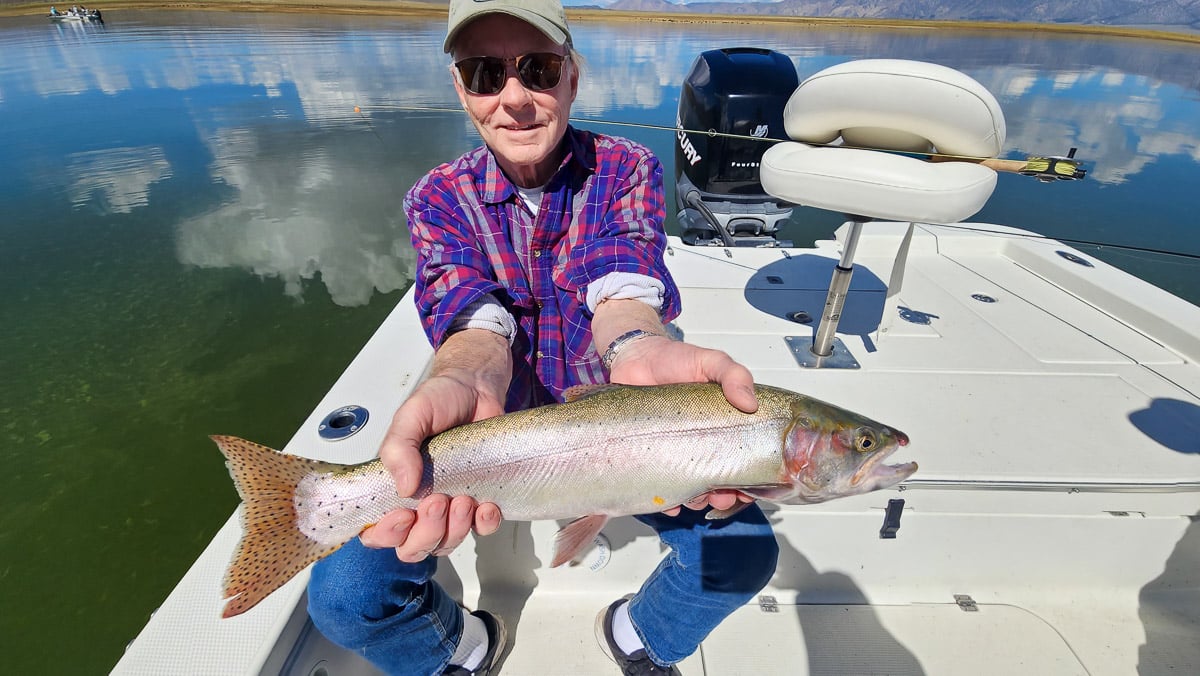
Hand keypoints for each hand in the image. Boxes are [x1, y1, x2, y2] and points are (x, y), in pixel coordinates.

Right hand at [359, 342, 507, 560]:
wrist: (478, 388)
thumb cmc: (439, 400)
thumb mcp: (411, 417)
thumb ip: (398, 448)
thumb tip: (405, 487)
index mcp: (395, 486)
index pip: (378, 532)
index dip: (387, 534)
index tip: (403, 514)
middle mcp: (420, 502)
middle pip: (414, 547)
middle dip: (426, 532)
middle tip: (439, 500)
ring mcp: (451, 505)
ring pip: (446, 543)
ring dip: (454, 529)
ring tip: (463, 498)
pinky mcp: (481, 500)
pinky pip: (482, 529)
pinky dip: (484, 523)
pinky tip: (486, 505)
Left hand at [608, 334, 758, 513]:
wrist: (635, 358)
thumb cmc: (674, 359)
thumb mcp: (711, 361)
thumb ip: (734, 375)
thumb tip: (750, 403)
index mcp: (723, 427)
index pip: (744, 458)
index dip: (751, 478)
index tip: (751, 487)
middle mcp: (701, 444)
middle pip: (720, 480)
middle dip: (725, 495)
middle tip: (723, 495)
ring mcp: (675, 452)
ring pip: (693, 489)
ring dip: (699, 501)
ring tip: (697, 498)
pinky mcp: (650, 457)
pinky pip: (659, 488)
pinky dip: (666, 502)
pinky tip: (670, 503)